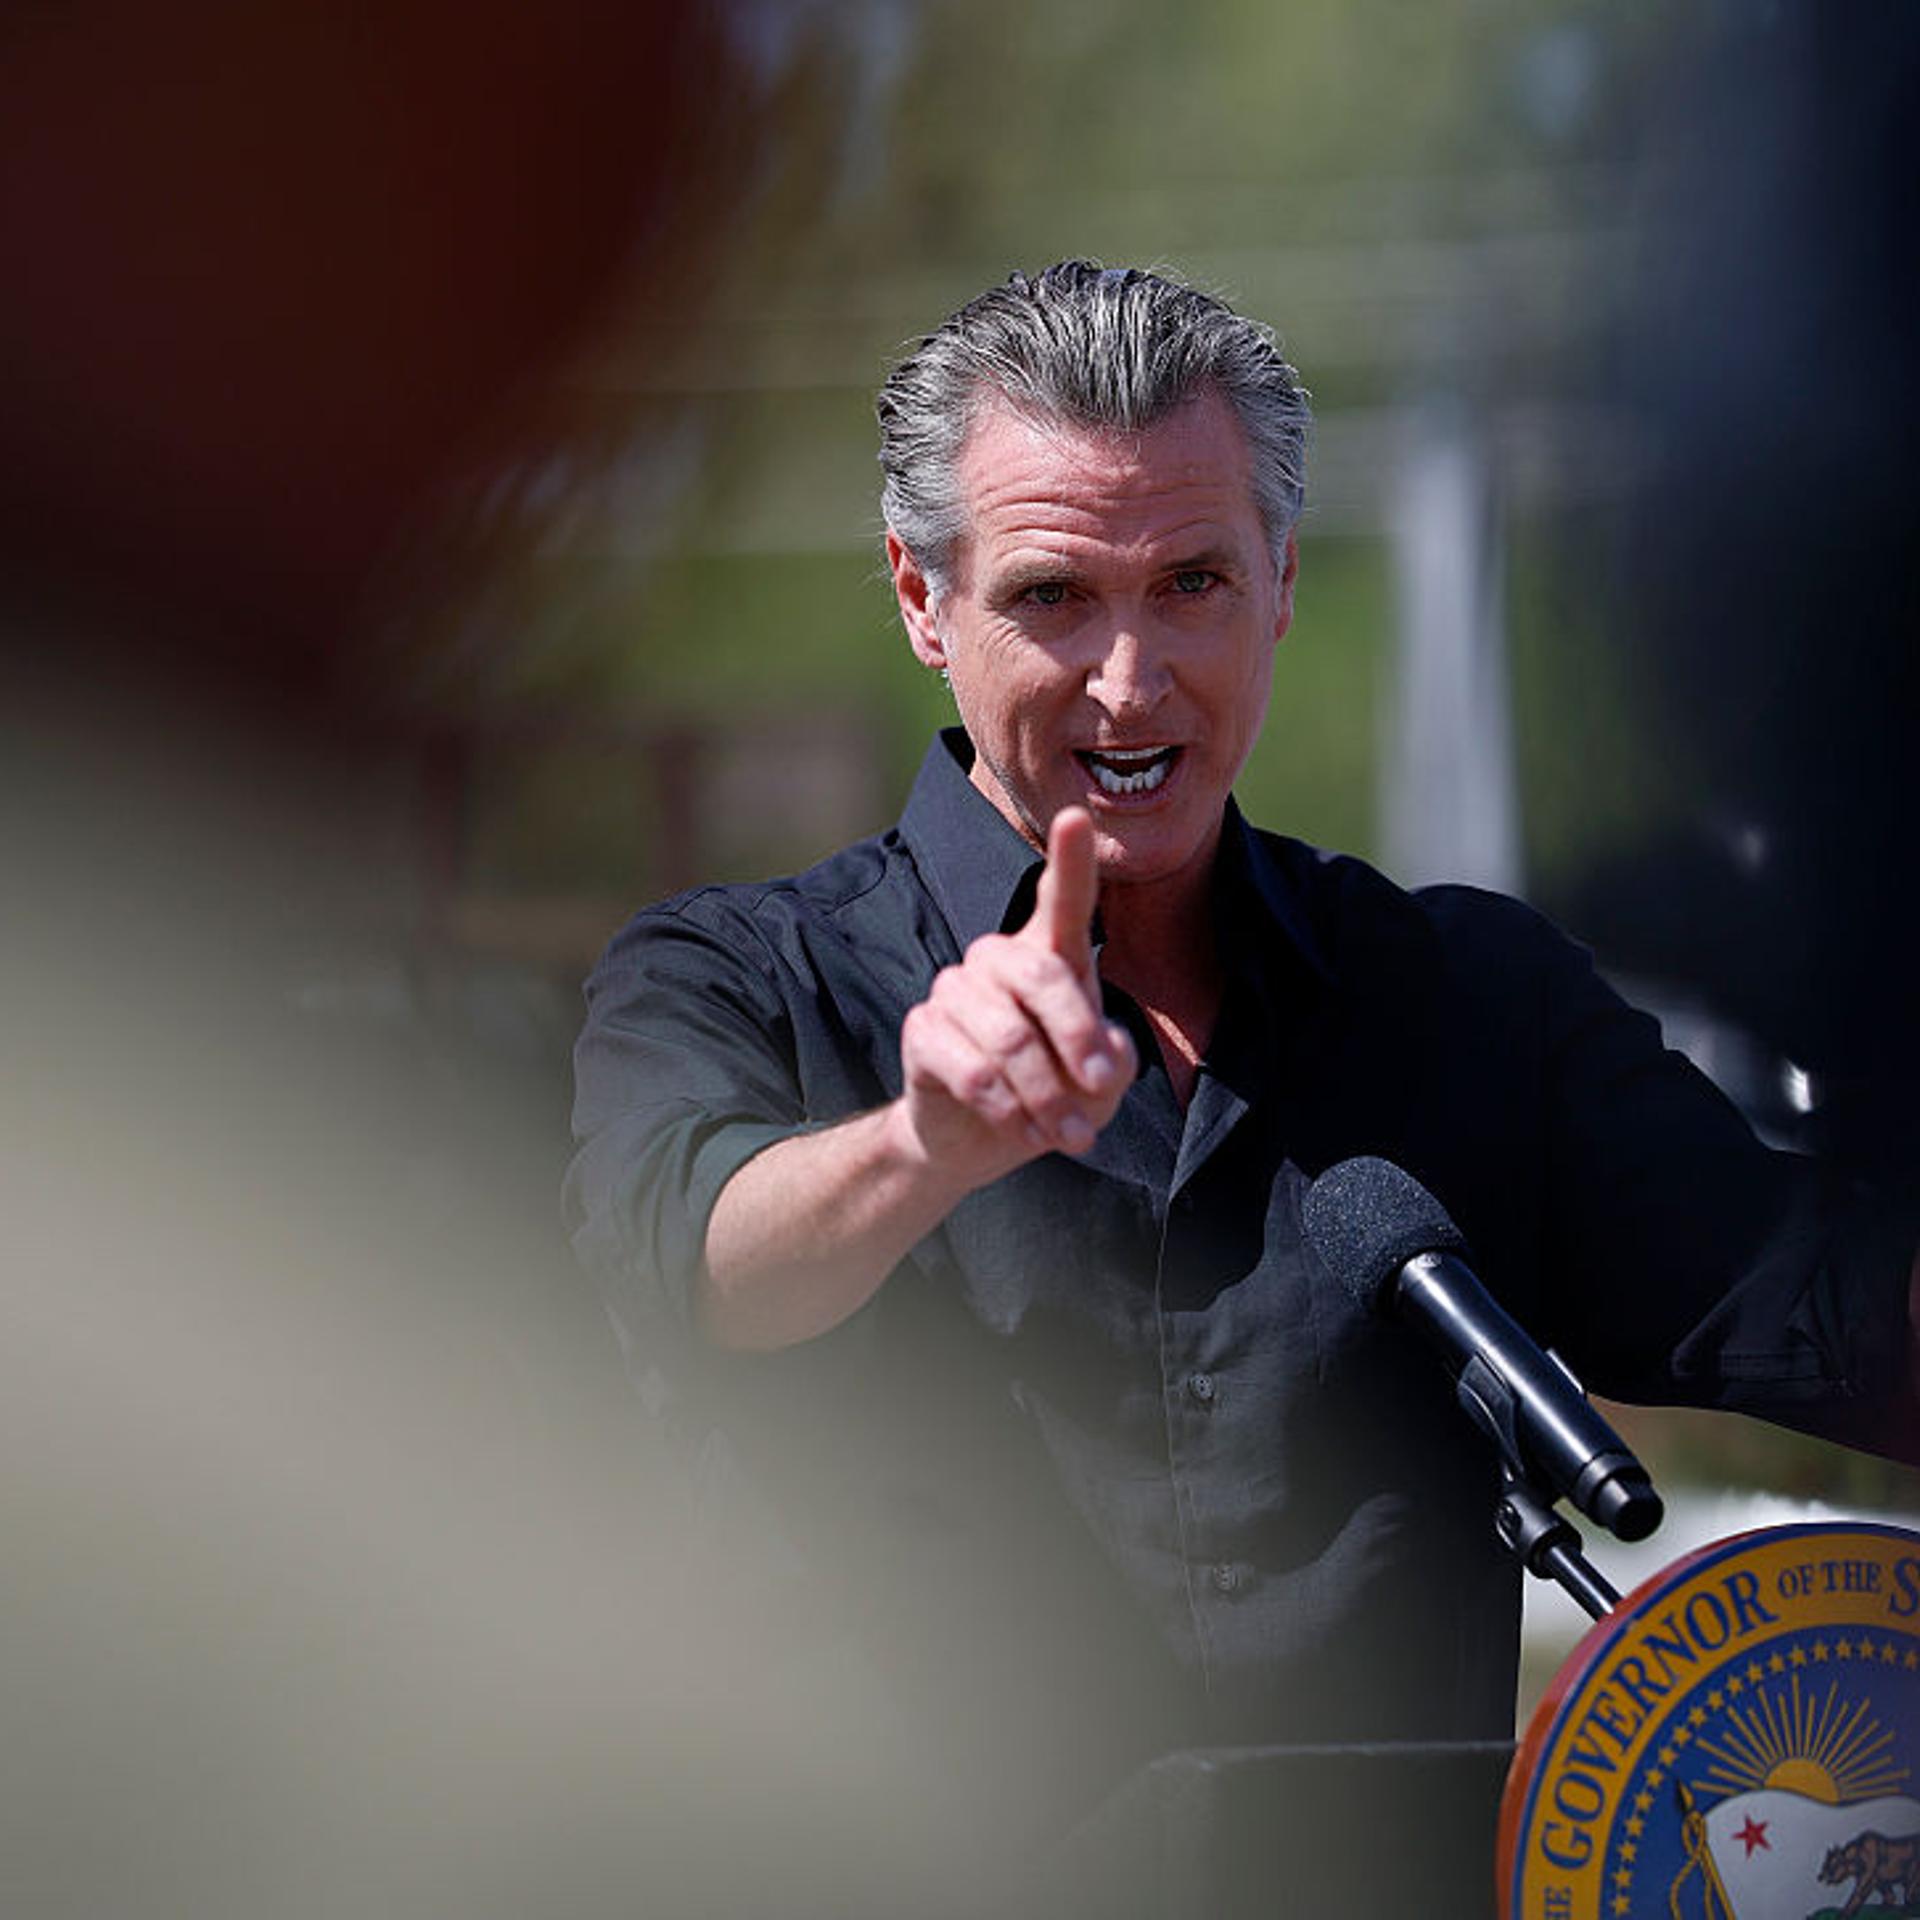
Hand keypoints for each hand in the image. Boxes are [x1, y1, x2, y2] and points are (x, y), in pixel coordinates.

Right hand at [895, 807, 1135, 1190]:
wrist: (978, 1140)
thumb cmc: (1053, 1093)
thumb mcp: (1100, 1082)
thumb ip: (1113, 1061)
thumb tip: (1099, 1058)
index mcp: (1047, 955)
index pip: (1061, 899)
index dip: (1069, 858)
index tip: (1074, 816)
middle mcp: (998, 959)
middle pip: (1042, 976)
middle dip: (1078, 1039)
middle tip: (1101, 1089)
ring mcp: (954, 990)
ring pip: (1008, 1037)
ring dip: (1046, 1096)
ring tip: (1067, 1134)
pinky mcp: (923, 1030)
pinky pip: (971, 1069)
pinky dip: (1006, 1109)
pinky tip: (1022, 1131)